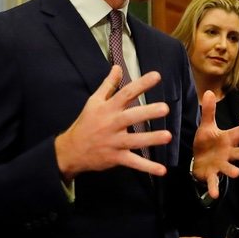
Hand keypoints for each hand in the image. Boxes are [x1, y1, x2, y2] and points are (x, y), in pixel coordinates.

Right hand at [55, 66, 171, 180]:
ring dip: (151, 139)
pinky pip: (134, 163)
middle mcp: (112, 124)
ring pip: (134, 141)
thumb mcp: (93, 101)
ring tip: (168, 136)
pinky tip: (162, 170)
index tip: (157, 76)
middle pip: (131, 117)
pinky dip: (147, 167)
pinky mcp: (116, 158)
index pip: (126, 93)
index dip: (141, 84)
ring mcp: (114, 142)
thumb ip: (108, 85)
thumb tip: (117, 67)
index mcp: (108, 108)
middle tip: (165, 108)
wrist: (70, 151)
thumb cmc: (85, 123)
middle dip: (147, 112)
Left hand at [191, 90, 238, 197]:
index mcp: (228, 139)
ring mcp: (222, 165)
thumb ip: (209, 111)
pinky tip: (214, 195)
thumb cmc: (207, 143)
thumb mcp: (207, 126)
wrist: (199, 161)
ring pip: (230, 168)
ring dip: (233, 170)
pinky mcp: (212, 175)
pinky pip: (214, 182)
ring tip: (237, 173)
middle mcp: (228, 153)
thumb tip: (209, 92)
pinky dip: (214, 188)